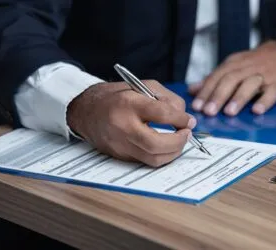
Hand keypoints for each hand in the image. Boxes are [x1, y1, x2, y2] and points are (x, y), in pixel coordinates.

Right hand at [67, 81, 195, 166]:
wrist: (86, 111)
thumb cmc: (116, 96)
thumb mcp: (141, 86)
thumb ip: (166, 98)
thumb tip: (184, 117)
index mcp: (128, 104)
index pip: (161, 114)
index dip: (180, 119)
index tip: (189, 120)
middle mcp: (122, 127)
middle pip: (156, 144)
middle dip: (179, 142)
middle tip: (187, 134)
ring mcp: (119, 145)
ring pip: (153, 159)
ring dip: (173, 152)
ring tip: (180, 141)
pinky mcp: (120, 156)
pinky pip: (146, 161)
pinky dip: (161, 155)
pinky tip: (166, 147)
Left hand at [189, 41, 275, 115]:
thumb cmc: (256, 64)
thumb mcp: (234, 67)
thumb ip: (214, 79)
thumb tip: (192, 90)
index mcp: (233, 65)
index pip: (216, 77)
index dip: (206, 91)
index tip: (196, 106)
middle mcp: (247, 69)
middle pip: (230, 80)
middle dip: (218, 96)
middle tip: (209, 111)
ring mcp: (264, 76)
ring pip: (250, 85)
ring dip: (238, 98)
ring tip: (228, 112)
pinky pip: (273, 92)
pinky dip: (265, 101)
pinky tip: (257, 111)